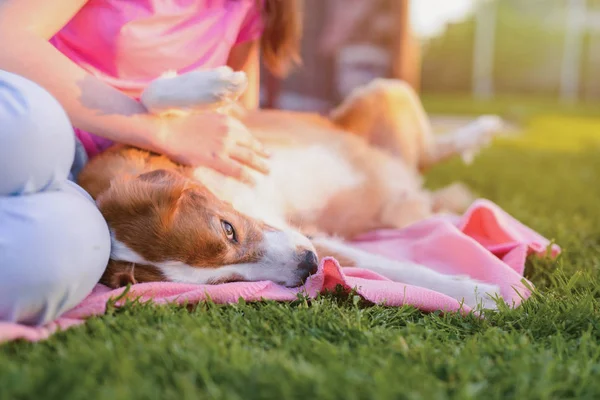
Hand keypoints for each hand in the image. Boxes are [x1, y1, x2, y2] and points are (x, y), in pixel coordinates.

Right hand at [154, 112, 269, 184]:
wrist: (167, 130)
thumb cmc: (180, 123)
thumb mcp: (204, 115)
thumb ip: (218, 121)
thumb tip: (226, 126)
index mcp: (227, 120)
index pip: (246, 134)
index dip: (255, 143)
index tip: (261, 148)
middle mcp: (229, 132)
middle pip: (251, 146)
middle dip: (262, 154)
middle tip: (270, 159)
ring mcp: (224, 146)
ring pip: (249, 158)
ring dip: (260, 166)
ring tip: (267, 171)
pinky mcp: (216, 159)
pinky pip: (237, 170)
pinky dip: (248, 177)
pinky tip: (254, 182)